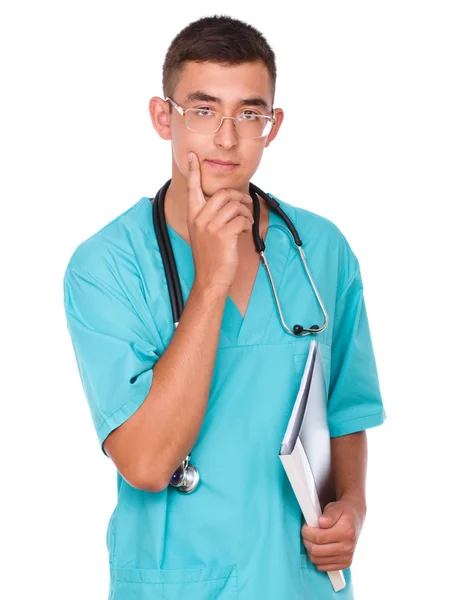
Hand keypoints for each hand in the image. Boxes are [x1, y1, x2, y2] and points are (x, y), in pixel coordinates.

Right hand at [186, 151, 253, 296]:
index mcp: (193, 216)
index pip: (192, 188)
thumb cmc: (210, 257)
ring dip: (246, 213)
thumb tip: (227, 202)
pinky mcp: (223, 235)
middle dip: (239, 197)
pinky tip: (243, 233)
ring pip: (235, 205)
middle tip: (246, 204)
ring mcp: (211, 226)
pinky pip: (241, 219)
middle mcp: (199, 218)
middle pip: (223, 193)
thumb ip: (209, 216)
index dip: (193, 171)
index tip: (192, 156)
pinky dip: (247, 224)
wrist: (210, 279)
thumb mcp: (203, 233)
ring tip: (245, 223)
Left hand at [301, 499, 364, 571]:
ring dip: (310, 549)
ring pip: (317, 560)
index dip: (307, 532)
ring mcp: (347, 557)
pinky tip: (318, 547)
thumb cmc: (343, 513)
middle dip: (306, 540)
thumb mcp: (336, 507)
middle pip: (316, 550)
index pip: (318, 537)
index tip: (305, 526)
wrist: (355, 520)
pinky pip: (322, 567)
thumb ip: (329, 514)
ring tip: (312, 539)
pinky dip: (316, 558)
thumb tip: (321, 522)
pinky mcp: (344, 564)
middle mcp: (348, 547)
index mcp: (346, 531)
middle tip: (306, 532)